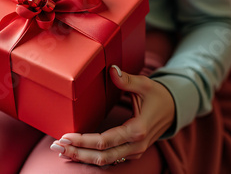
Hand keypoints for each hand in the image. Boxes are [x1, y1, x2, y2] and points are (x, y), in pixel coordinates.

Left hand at [50, 65, 174, 165]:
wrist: (174, 110)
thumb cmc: (158, 96)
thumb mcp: (145, 85)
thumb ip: (127, 79)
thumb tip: (112, 70)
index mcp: (137, 130)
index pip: (105, 141)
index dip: (83, 141)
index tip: (66, 136)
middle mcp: (135, 145)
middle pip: (101, 157)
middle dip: (77, 153)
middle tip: (56, 146)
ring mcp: (133, 151)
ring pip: (104, 161)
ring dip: (81, 157)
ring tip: (61, 151)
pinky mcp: (130, 153)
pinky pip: (109, 159)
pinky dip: (91, 157)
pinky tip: (76, 152)